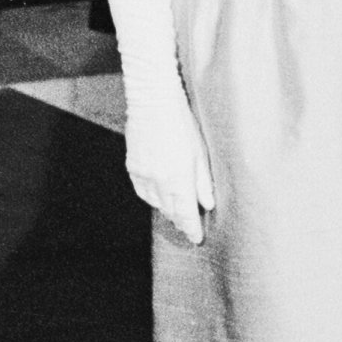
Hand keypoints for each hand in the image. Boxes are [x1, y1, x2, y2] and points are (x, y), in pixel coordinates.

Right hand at [125, 87, 214, 244]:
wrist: (153, 102)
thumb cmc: (181, 123)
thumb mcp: (200, 152)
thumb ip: (203, 182)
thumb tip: (208, 204)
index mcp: (179, 177)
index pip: (185, 213)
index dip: (191, 228)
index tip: (197, 239)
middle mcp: (159, 180)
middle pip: (170, 210)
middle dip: (180, 220)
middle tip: (188, 226)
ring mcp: (143, 174)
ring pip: (155, 203)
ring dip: (166, 209)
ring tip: (175, 211)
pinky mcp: (133, 167)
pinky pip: (142, 191)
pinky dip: (152, 197)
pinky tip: (159, 196)